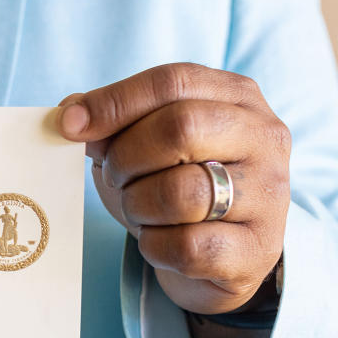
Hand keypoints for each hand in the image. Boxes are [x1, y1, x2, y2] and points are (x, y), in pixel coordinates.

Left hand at [57, 63, 289, 313]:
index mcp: (238, 97)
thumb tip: (71, 112)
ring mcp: (269, 195)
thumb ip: (111, 121)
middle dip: (127, 156)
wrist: (216, 256)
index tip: (69, 125)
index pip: (173, 81)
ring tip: (139, 210)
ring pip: (181, 193)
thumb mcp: (143, 143)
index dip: (115, 101)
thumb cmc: (174, 185)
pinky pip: (188, 246)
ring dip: (137, 205)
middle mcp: (264, 138)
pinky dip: (155, 247)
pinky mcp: (258, 249)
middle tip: (115, 176)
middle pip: (180, 128)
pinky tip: (158, 242)